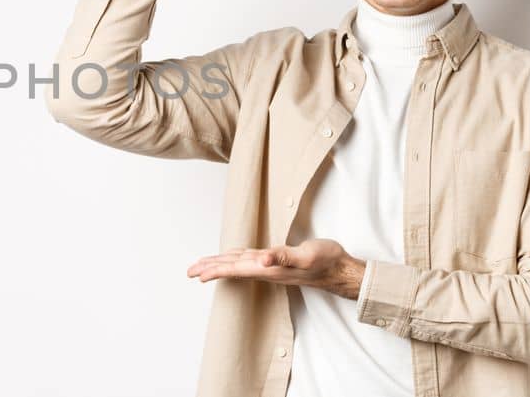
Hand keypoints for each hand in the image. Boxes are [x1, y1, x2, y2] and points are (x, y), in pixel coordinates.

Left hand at [186, 238, 365, 299]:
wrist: (340, 270)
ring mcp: (272, 266)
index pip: (235, 268)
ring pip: (239, 265)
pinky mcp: (278, 261)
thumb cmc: (325, 261)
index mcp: (268, 268)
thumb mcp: (305, 255)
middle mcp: (267, 269)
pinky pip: (251, 260)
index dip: (215, 270)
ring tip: (203, 267)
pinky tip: (234, 257)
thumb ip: (284, 257)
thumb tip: (262, 260)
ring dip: (220, 265)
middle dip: (210, 269)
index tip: (196, 275)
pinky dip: (237, 259)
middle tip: (189, 272)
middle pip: (232, 268)